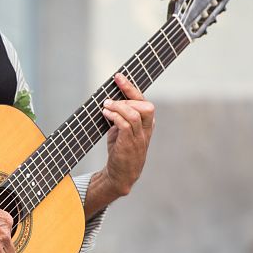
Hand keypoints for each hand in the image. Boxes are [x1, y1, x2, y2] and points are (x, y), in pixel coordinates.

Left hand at [99, 71, 155, 198]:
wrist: (120, 175)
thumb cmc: (121, 151)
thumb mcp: (122, 131)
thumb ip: (120, 117)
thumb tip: (108, 101)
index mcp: (147, 124)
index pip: (143, 101)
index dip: (130, 88)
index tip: (118, 76)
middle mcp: (147, 130)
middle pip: (146, 106)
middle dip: (127, 97)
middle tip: (109, 100)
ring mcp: (139, 138)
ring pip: (135, 114)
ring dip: (118, 107)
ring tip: (105, 106)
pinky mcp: (130, 144)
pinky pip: (126, 125)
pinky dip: (115, 116)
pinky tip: (105, 113)